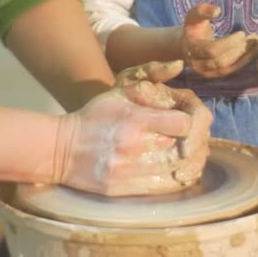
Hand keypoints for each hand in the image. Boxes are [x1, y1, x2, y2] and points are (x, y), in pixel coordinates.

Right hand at [53, 61, 212, 195]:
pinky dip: (180, 178)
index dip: (194, 120)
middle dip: (198, 140)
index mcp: (134, 119)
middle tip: (198, 136)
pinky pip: (166, 188)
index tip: (190, 118)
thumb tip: (179, 65)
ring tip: (192, 152)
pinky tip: (181, 168)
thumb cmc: (95, 116)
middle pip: (187, 149)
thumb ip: (151, 76)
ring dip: (193, 161)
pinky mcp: (124, 191)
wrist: (59, 150)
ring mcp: (129, 172)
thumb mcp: (119, 89)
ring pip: (181, 171)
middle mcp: (133, 147)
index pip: (184, 124)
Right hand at [181, 3, 257, 77]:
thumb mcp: (194, 16)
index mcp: (192, 49)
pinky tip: (253, 52)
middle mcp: (198, 64)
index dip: (228, 43)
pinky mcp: (216, 75)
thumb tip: (218, 11)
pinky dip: (244, 61)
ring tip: (257, 44)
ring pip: (228, 68)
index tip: (242, 34)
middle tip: (253, 38)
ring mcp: (207, 72)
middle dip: (239, 50)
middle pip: (221, 61)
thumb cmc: (193, 28)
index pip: (212, 50)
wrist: (187, 46)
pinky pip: (232, 70)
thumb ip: (203, 11)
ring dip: (245, 57)